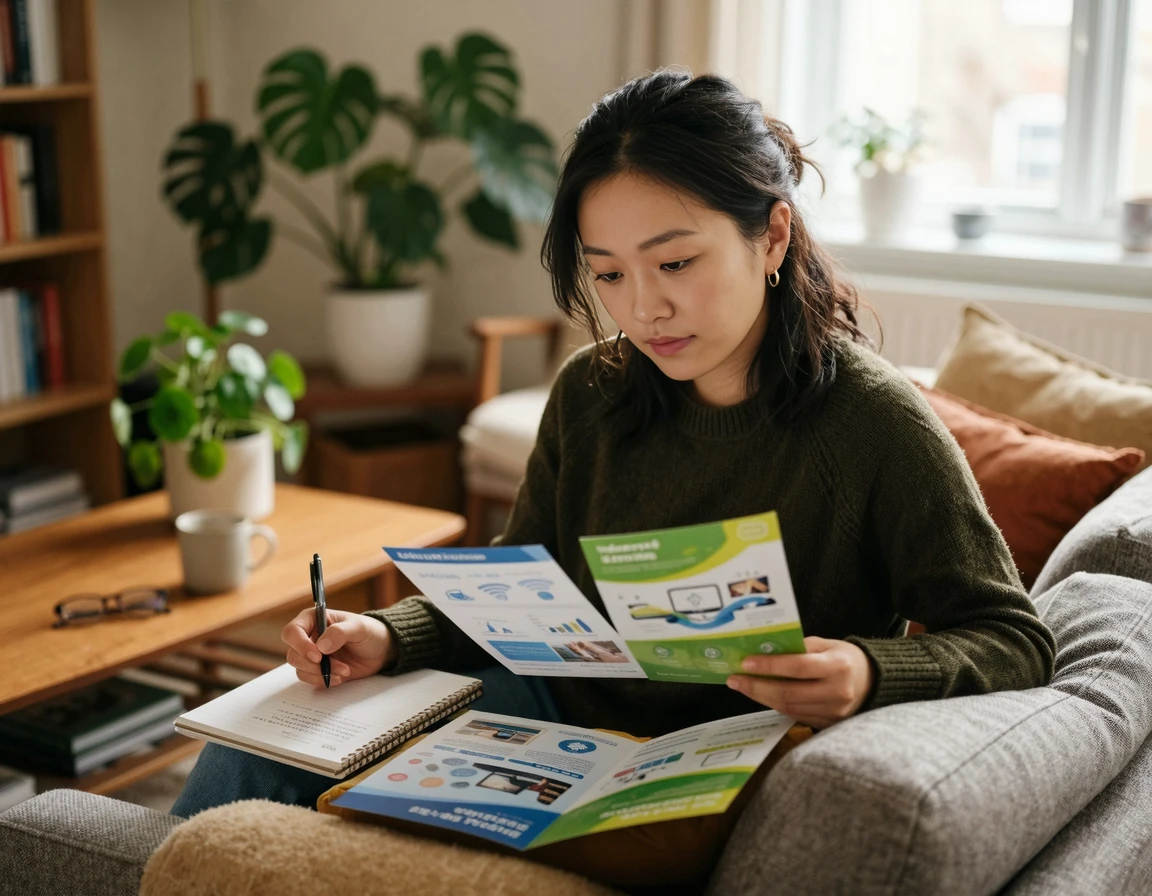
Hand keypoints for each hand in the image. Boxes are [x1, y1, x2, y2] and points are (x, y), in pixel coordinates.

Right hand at [281, 608, 396, 687]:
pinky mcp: (318, 669)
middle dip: (312, 664)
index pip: (292, 631)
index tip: (318, 655)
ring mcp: (312, 654)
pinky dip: (323, 680)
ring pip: (300, 668)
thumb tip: (321, 646)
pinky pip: (309, 678)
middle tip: (335, 666)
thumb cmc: (369, 632)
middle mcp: (308, 637)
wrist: (380, 650)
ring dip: (320, 674)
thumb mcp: (359, 627)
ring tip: (344, 671)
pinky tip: (340, 677)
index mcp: (313, 619)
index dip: (300, 645)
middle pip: (293, 654)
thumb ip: (340, 632)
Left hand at [726, 637, 874, 728]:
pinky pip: (795, 716)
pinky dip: (775, 705)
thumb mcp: (826, 644)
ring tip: (743, 686)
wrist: (873, 682)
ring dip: (762, 697)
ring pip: (789, 708)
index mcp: (838, 666)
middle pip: (789, 693)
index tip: (745, 662)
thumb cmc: (844, 657)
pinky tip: (762, 695)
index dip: (770, 666)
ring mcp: (833, 712)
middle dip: (757, 687)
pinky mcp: (828, 724)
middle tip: (734, 679)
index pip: (798, 667)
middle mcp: (837, 692)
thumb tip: (763, 652)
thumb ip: (798, 648)